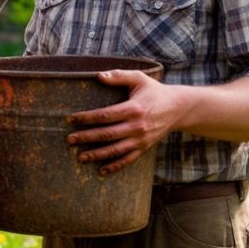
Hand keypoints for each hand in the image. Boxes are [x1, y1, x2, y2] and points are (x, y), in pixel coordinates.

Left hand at [65, 69, 180, 175]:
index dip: (86, 118)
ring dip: (97, 155)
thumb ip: (119, 76)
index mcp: (133, 109)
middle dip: (86, 137)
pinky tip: (101, 171)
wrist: (178, 108)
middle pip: (107, 134)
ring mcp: (141, 139)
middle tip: (70, 139)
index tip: (70, 119)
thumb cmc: (154, 91)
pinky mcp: (144, 148)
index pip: (105, 115)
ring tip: (80, 157)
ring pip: (116, 150)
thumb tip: (98, 75)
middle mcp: (137, 126)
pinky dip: (115, 166)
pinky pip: (128, 160)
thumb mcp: (139, 78)